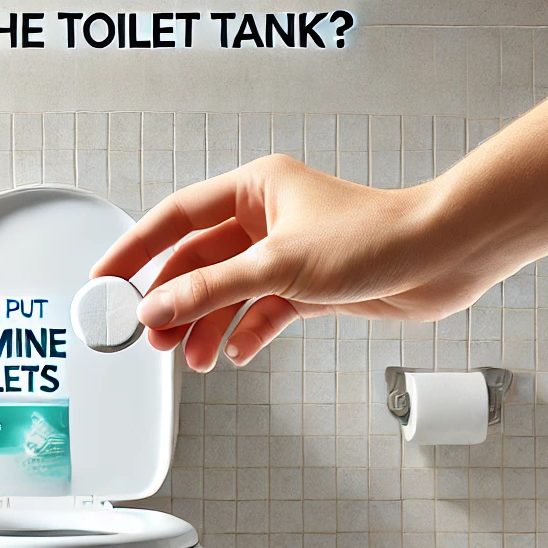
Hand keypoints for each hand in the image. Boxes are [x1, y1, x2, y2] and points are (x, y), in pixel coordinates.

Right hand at [90, 155, 500, 370]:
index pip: (176, 217)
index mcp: (256, 189)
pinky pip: (261, 312)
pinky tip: (234, 354)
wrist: (444, 256)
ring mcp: (288, 253)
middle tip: (145, 335)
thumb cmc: (376, 237)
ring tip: (188, 357)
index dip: (136, 249)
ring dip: (206, 325)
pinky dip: (245, 333)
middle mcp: (268, 217)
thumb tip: (156, 307)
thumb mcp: (278, 266)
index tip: (103, 278)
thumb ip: (211, 290)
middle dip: (172, 300)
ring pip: (228, 292)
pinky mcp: (310, 286)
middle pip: (198, 262)